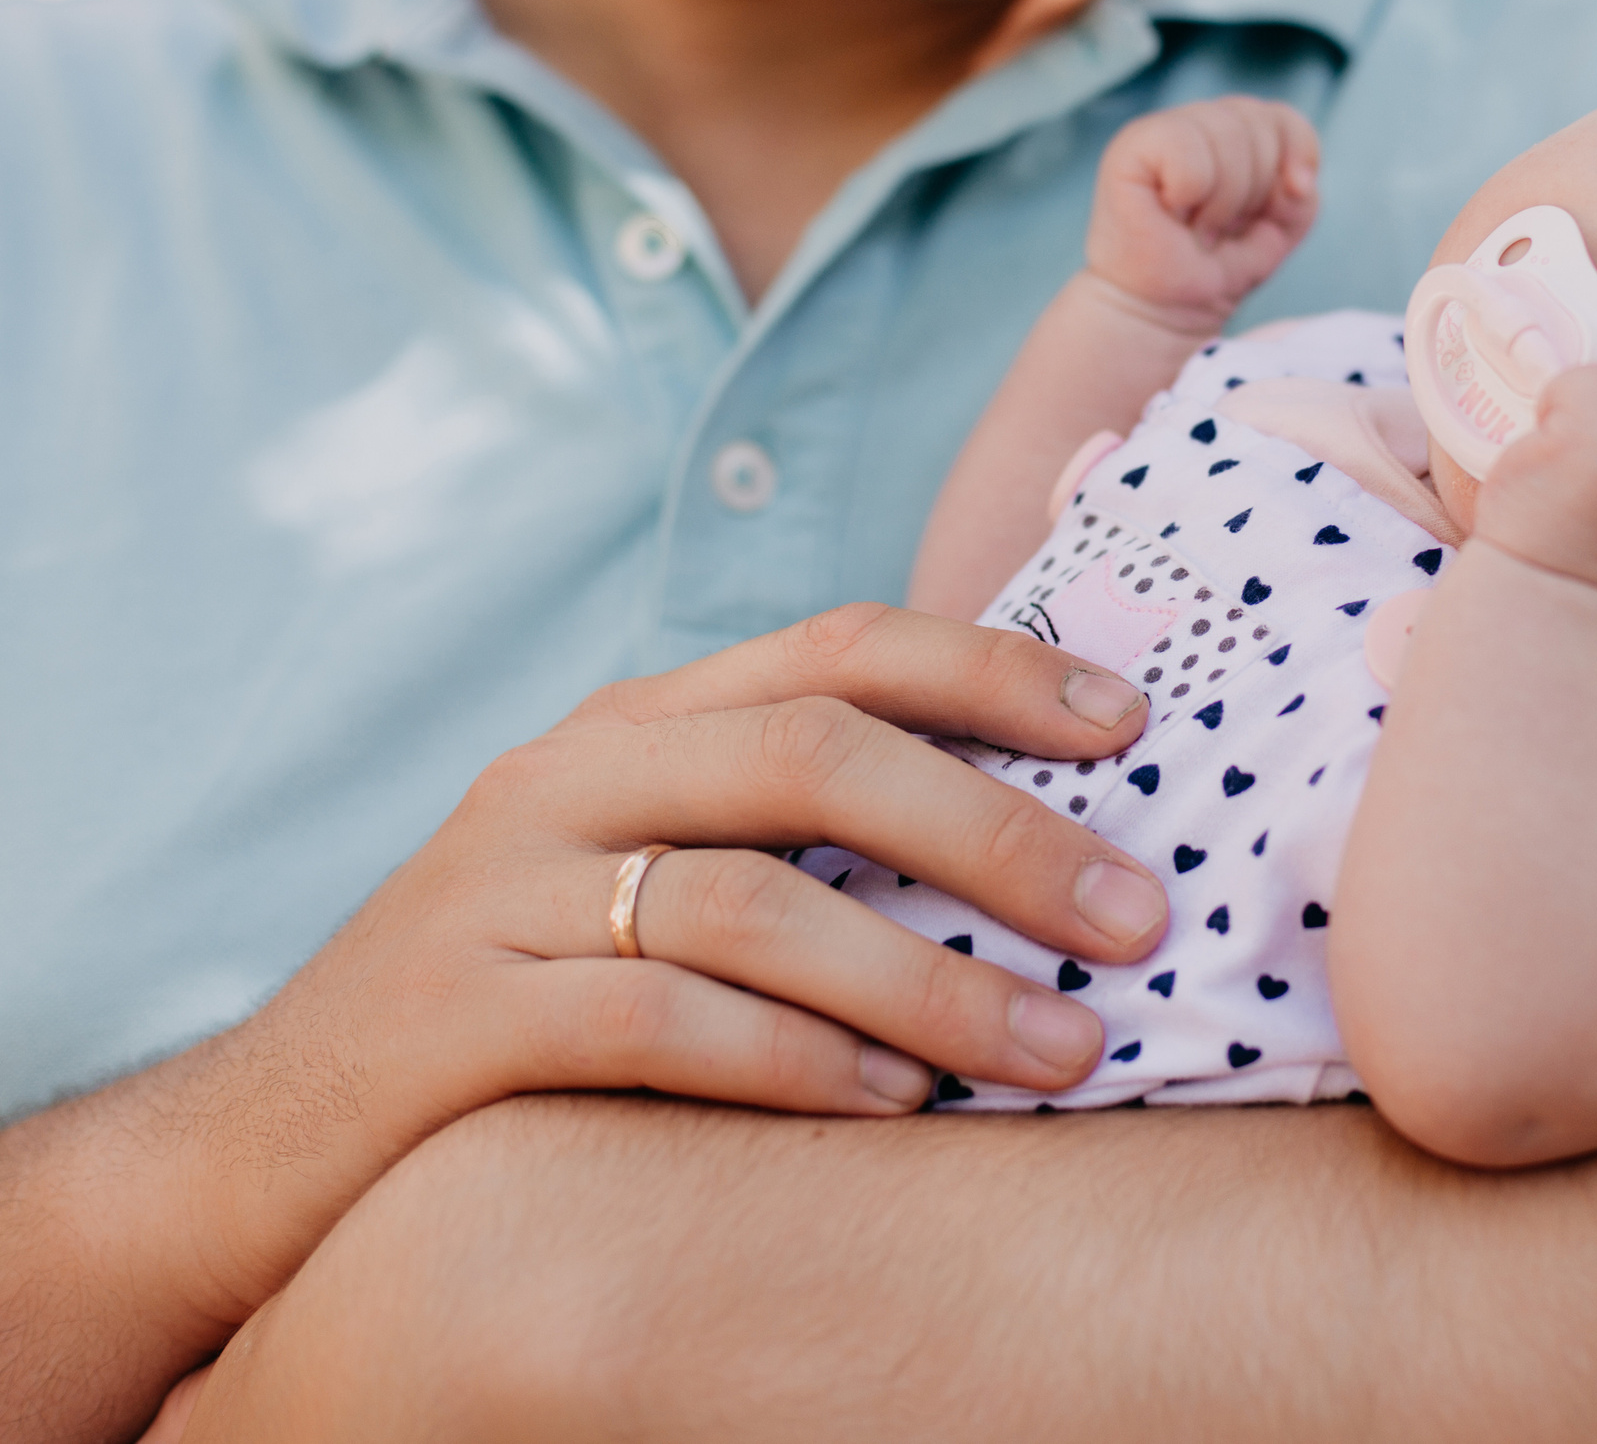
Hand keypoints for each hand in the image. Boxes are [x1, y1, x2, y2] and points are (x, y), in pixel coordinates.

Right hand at [155, 607, 1166, 1337]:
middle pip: (815, 753)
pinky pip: (659, 1024)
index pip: (838, 648)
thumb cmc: (524, 1001)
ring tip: (1062, 1050)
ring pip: (754, 900)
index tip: (1134, 723)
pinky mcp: (457, 1017)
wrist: (274, 1136)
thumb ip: (791, 837)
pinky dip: (795, 1061)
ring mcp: (504, 890)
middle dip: (998, 831)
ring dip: (930, 980)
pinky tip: (897, 1108)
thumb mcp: (646, 878)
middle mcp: (570, 776)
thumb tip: (1031, 846)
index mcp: (637, 725)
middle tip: (1136, 914)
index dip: (994, 670)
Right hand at [1084, 95, 1320, 333]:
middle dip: (1256, 186)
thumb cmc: (1213, 270)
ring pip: (1226, 131)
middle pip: (1257, 121)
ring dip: (1223, 197)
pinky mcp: (1130, 150)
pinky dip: (1190, 187)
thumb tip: (1293, 182)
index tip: (1292, 196)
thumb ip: (1301, 198)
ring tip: (1199, 227)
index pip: (1282, 117)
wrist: (1163, 312)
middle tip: (1224, 226)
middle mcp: (1197, 124)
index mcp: (1233, 134)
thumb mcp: (1277, 233)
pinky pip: (1183, 144)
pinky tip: (1172, 213)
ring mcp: (1160, 132)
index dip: (1298, 151)